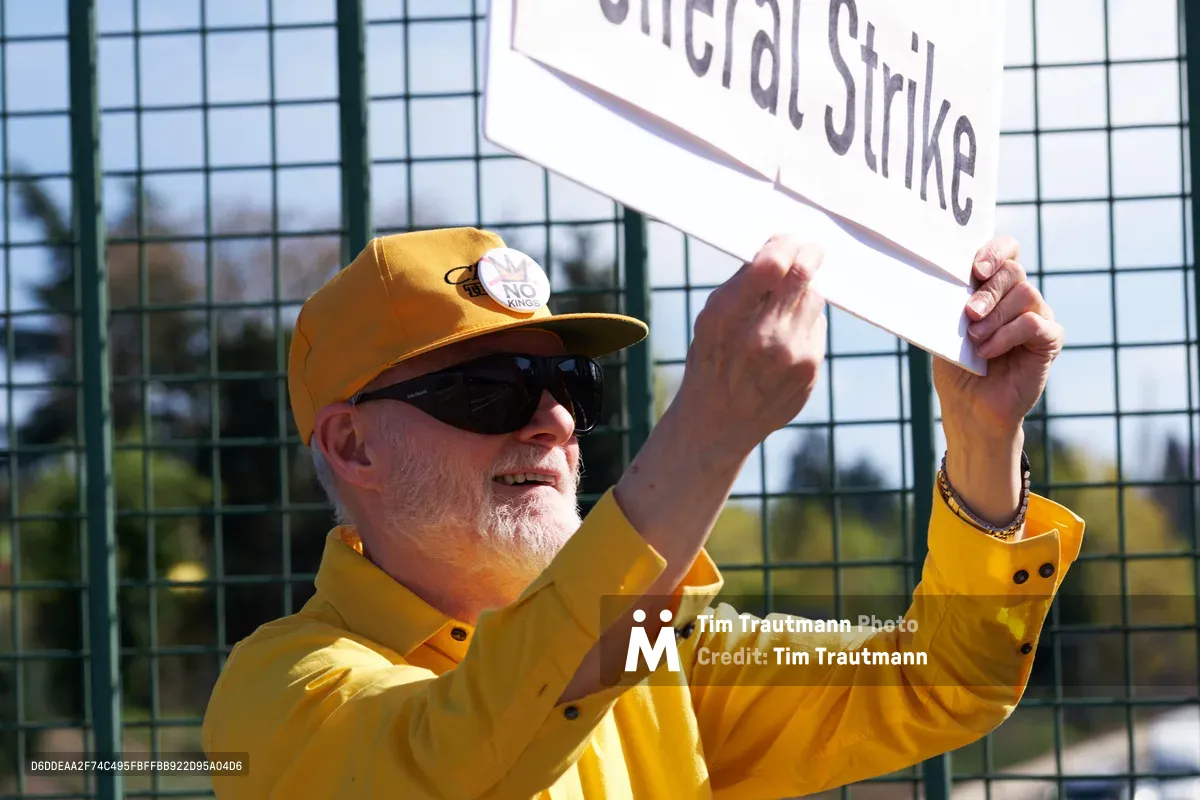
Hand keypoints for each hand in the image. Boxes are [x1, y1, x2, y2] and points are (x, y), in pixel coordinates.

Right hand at [675, 235, 827, 456]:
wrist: (718, 421)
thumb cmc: (711, 360)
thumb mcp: (710, 319)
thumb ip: (742, 286)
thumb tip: (777, 249)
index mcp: (729, 317)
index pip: (771, 265)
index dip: (785, 244)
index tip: (788, 238)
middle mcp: (762, 336)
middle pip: (802, 276)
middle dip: (809, 256)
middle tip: (811, 248)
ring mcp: (790, 355)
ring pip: (814, 299)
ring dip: (804, 292)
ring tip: (785, 305)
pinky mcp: (809, 369)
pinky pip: (817, 328)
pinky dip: (805, 324)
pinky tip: (785, 340)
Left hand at [933, 236, 1063, 527]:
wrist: (970, 409)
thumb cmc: (956, 368)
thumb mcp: (945, 330)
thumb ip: (949, 303)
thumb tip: (934, 277)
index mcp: (994, 288)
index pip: (1006, 251)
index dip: (996, 250)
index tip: (976, 268)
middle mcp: (1019, 298)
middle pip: (1014, 270)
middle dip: (988, 289)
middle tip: (968, 314)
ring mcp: (1037, 317)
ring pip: (1025, 295)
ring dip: (994, 318)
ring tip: (975, 341)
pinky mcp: (1049, 341)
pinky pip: (1034, 324)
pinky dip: (1007, 335)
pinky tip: (988, 353)